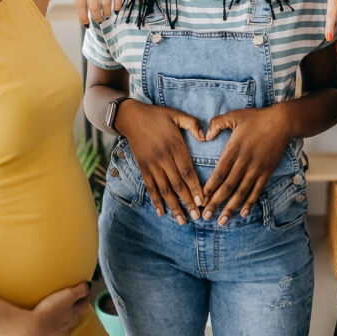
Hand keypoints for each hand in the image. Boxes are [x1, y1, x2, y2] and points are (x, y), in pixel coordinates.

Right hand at [17, 281, 89, 335]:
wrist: (32, 330)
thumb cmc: (49, 312)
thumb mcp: (68, 295)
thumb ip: (80, 290)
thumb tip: (87, 285)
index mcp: (75, 313)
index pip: (85, 303)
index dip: (85, 295)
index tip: (83, 289)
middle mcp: (69, 324)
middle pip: (76, 315)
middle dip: (76, 306)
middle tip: (72, 299)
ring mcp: (58, 332)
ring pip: (65, 324)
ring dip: (64, 317)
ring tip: (58, 310)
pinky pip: (53, 331)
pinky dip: (53, 326)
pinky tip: (47, 322)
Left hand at [75, 0, 123, 24]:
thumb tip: (84, 6)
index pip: (79, 4)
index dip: (83, 17)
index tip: (86, 25)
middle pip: (93, 6)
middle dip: (97, 17)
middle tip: (100, 21)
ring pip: (106, 2)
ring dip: (107, 12)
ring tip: (108, 15)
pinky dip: (117, 4)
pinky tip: (117, 8)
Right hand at [117, 100, 205, 222]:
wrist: (130, 117)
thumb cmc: (157, 116)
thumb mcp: (176, 115)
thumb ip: (193, 124)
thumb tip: (206, 136)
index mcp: (174, 145)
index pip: (187, 171)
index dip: (195, 187)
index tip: (203, 201)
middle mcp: (163, 158)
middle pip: (177, 184)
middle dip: (188, 202)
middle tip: (197, 217)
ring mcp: (152, 164)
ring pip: (164, 189)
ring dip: (174, 206)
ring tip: (182, 220)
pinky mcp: (143, 167)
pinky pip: (150, 187)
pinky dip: (156, 201)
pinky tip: (162, 213)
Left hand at [201, 106, 292, 224]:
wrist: (282, 122)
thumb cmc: (256, 118)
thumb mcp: (234, 115)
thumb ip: (217, 123)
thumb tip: (205, 136)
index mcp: (233, 149)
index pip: (218, 173)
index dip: (208, 188)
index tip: (200, 200)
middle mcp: (244, 162)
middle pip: (227, 187)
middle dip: (215, 203)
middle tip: (205, 217)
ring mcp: (256, 169)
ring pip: (241, 192)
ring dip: (231, 208)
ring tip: (222, 221)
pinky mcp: (267, 172)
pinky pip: (257, 191)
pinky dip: (250, 203)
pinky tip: (243, 213)